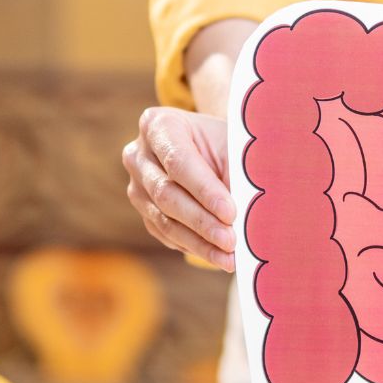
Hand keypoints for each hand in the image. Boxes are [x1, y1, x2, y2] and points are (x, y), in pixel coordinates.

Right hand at [123, 107, 236, 270]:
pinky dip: (194, 247)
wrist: (212, 148)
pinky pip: (165, 234)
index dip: (205, 190)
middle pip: (166, 194)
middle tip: (231, 241)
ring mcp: (136, 185)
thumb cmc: (226, 143)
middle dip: (202, 221)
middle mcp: (138, 155)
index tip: (231, 213)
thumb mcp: (233, 146)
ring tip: (229, 257)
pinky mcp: (144, 210)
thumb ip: (236, 174)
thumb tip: (246, 217)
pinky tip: (218, 257)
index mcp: (158, 125)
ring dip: (199, 242)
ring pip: (164, 219)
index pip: (179, 161)